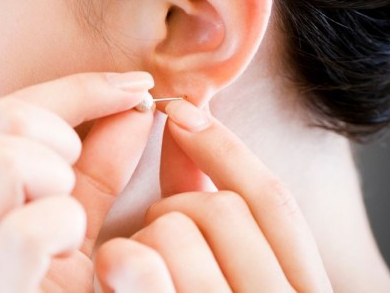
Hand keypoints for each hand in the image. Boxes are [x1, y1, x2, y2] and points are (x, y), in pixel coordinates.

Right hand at [0, 72, 155, 291]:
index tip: (136, 87)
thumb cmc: (49, 292)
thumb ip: (96, 165)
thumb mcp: (70, 223)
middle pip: (3, 121)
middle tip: (73, 188)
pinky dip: (64, 228)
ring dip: (59, 183)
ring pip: (5, 157)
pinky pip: (29, 228)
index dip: (81, 88)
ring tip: (65, 225)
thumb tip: (131, 105)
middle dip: (63, 141)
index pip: (7, 107)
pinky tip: (66, 253)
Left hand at [95, 100, 332, 291]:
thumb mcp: (221, 273)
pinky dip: (122, 260)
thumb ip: (215, 210)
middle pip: (217, 210)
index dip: (225, 149)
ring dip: (139, 241)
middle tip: (153, 238)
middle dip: (172, 208)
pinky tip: (115, 274)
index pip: (274, 202)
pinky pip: (139, 264)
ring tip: (130, 276)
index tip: (180, 113)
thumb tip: (184, 134)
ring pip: (173, 231)